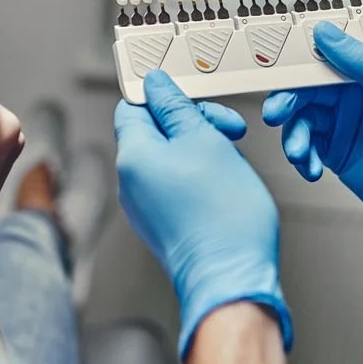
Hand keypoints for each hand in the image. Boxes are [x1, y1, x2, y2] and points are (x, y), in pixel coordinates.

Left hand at [115, 70, 291, 359]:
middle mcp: (130, 181)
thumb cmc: (222, 215)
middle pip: (155, 131)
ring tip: (232, 163)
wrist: (231, 279)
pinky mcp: (162, 222)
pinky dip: (200, 175)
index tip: (190, 94)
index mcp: (132, 156)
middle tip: (229, 130)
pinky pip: (175, 183)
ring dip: (203, 149)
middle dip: (193, 123)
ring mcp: (144, 204)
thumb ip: (175, 107)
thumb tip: (154, 84)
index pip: (131, 107)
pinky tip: (226, 184)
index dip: (161, 96)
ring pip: (171, 156)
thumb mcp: (203, 140)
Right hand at [263, 21, 362, 235]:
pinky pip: (304, 145)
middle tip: (276, 116)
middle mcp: (354, 98)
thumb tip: (329, 34)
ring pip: (299, 120)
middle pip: (304, 91)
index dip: (298, 67)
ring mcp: (342, 125)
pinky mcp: (334, 150)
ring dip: (293, 138)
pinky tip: (310, 167)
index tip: (277, 75)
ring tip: (300, 155)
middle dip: (286, 104)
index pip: (326, 61)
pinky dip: (301, 157)